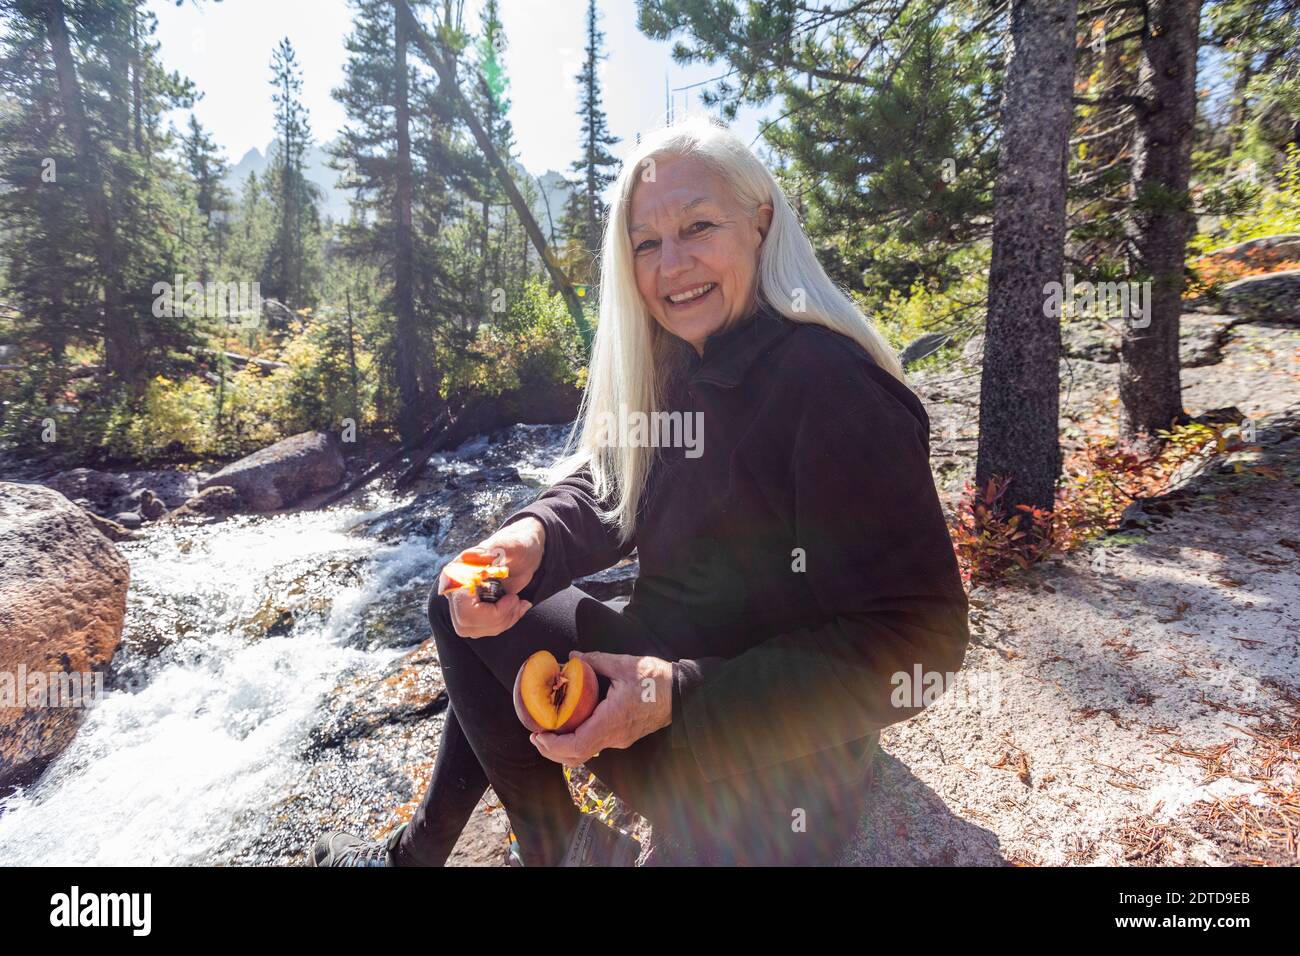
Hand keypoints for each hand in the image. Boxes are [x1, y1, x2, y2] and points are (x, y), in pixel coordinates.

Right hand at [437, 517, 545, 638]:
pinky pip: (482, 629)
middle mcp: (454, 589)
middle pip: (466, 623)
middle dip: (498, 618)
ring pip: (474, 630)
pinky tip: (515, 608)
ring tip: (518, 604)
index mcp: (456, 572)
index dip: (491, 611)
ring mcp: (461, 602)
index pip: (463, 607)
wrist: (525, 553)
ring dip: (502, 622)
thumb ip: (493, 550)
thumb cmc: (518, 546)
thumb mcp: (511, 546)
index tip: (513, 598)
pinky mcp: (472, 611)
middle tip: (517, 601)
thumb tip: (468, 556)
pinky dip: (502, 623)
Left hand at [530, 651, 672, 766]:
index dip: (553, 745)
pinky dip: (577, 741)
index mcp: (611, 721)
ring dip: (563, 748)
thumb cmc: (655, 678)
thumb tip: (571, 657)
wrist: (683, 693)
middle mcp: (613, 737)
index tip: (538, 735)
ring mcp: (619, 739)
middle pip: (576, 757)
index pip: (576, 745)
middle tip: (536, 736)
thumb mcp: (623, 664)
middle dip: (552, 751)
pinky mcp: (623, 736)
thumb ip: (594, 661)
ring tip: (548, 732)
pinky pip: (595, 744)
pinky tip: (569, 725)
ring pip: (585, 753)